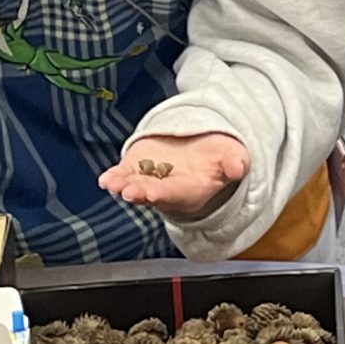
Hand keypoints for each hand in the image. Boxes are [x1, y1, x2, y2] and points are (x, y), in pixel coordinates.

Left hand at [100, 131, 247, 222]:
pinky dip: (114, 177)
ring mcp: (150, 179)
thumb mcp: (231, 156)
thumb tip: (238, 167)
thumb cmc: (217, 157)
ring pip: (134, 186)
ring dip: (122, 186)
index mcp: (191, 190)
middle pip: (152, 193)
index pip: (176, 194)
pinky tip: (106, 179)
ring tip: (112, 184)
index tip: (154, 193)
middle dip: (140, 193)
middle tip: (128, 191)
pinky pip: (123, 174)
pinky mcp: (137, 167)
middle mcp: (168, 189)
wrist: (199, 148)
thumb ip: (234, 163)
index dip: (165, 194)